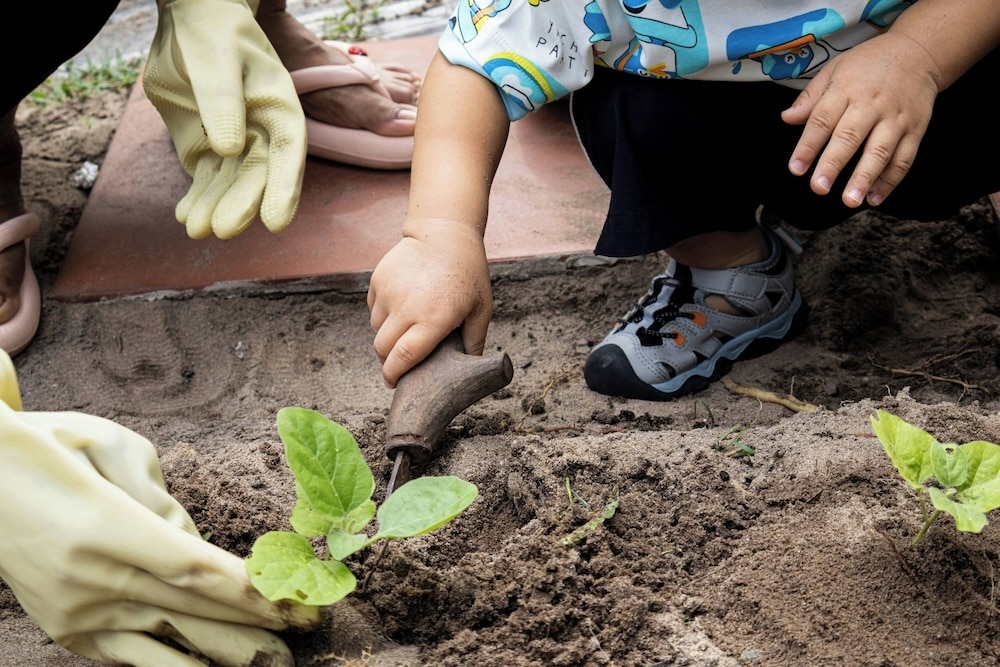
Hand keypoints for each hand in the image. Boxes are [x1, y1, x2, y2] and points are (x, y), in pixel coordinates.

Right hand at [0, 350, 318, 666]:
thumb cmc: (48, 447)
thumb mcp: (104, 444)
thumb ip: (155, 497)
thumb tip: (190, 541)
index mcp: (104, 526)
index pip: (191, 568)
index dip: (247, 589)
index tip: (294, 598)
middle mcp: (91, 578)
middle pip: (190, 607)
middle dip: (257, 621)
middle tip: (312, 625)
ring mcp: (76, 611)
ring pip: (166, 640)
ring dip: (226, 651)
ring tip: (277, 658)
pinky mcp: (66, 629)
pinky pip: (129, 658)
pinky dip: (173, 666)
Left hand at [143, 0, 306, 239]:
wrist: (190, 20)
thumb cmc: (211, 33)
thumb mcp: (215, 59)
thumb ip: (222, 100)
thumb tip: (228, 149)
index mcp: (279, 108)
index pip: (286, 153)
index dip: (283, 189)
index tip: (274, 223)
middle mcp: (262, 132)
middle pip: (256, 175)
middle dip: (241, 205)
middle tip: (222, 230)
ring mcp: (234, 143)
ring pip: (229, 183)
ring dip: (215, 207)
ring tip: (195, 229)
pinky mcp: (207, 148)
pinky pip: (205, 179)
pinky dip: (196, 198)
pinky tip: (186, 216)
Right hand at [368, 219, 491, 386]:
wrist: (444, 233)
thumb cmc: (468, 274)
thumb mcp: (480, 309)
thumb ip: (474, 342)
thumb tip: (471, 370)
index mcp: (434, 319)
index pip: (403, 358)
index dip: (394, 375)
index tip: (394, 383)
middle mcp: (407, 307)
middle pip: (382, 349)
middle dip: (388, 361)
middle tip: (399, 362)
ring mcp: (389, 292)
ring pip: (376, 329)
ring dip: (387, 336)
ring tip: (406, 328)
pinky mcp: (378, 280)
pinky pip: (373, 308)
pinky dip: (383, 314)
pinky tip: (402, 305)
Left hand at [781, 31, 939, 207]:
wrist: (919, 52)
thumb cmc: (869, 64)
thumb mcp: (835, 69)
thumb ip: (810, 97)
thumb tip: (787, 118)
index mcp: (846, 90)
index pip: (823, 120)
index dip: (808, 146)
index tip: (796, 168)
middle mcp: (872, 105)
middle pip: (850, 137)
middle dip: (833, 164)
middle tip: (819, 188)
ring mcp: (896, 119)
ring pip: (880, 151)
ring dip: (864, 178)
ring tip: (850, 200)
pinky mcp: (916, 129)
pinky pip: (905, 157)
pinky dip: (891, 180)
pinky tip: (875, 198)